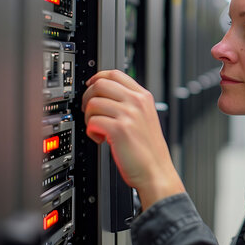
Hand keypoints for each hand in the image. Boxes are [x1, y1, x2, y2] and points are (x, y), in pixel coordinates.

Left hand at [82, 69, 184, 209]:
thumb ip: (131, 104)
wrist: (156, 171)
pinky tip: (100, 139)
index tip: (91, 87)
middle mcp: (137, 102)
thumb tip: (105, 95)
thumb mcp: (146, 117)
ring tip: (98, 128)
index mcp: (143, 97)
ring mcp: (129, 115)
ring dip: (89, 116)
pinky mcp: (119, 129)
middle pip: (100, 84)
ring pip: (93, 102)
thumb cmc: (149, 150)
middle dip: (88, 97)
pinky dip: (91, 131)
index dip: (98, 78)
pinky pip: (92, 121)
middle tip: (90, 111)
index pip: (115, 74)